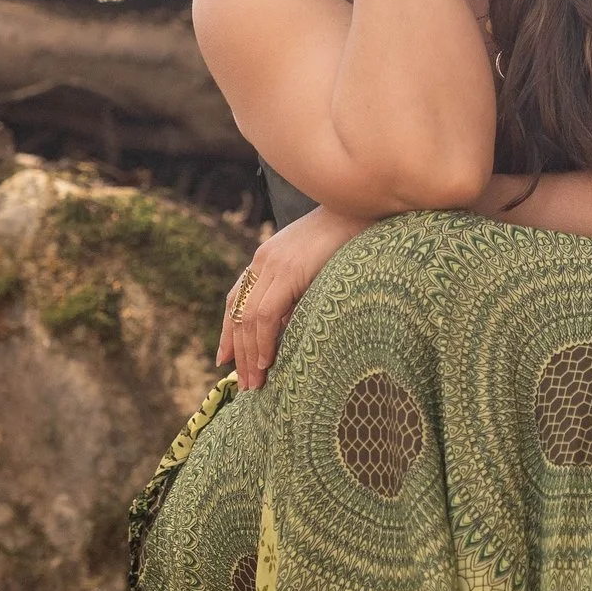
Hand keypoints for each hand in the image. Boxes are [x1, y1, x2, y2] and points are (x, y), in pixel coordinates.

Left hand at [218, 205, 372, 389]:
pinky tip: (268, 361)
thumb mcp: (318, 264)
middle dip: (238, 351)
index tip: (227, 358)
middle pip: (237, 312)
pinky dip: (264, 341)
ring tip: (256, 382)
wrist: (364, 208)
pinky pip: (266, 314)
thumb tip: (293, 323)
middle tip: (245, 383)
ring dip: (250, 354)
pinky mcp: (288, 271)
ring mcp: (273, 264)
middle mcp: (263, 260)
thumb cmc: (351, 238)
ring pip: (248, 318)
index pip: (236, 298)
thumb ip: (301, 289)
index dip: (229, 330)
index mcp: (268, 257)